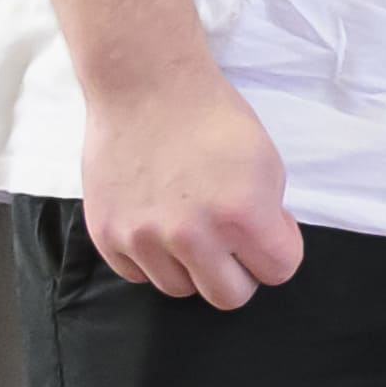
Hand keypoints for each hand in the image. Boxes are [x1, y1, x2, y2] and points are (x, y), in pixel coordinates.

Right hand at [76, 70, 304, 309]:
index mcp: (242, 215)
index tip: (266, 227)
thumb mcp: (268, 166)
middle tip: (232, 242)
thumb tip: (257, 253)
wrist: (146, 89)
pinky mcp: (107, 235)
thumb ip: (267, 219)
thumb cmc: (214, 120)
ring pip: (180, 290)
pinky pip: (138, 275)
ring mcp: (143, 238)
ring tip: (191, 227)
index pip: (278, 271)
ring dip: (193, 267)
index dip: (277, 249)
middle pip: (228, 298)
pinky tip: (158, 225)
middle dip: (239, 272)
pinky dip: (152, 259)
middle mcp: (191, 235)